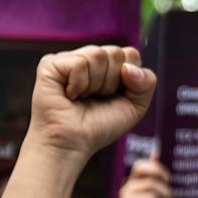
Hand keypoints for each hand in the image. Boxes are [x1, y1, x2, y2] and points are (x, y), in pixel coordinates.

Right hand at [27, 45, 156, 159]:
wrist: (73, 144)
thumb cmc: (98, 127)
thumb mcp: (136, 106)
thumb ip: (147, 81)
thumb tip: (128, 67)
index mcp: (106, 65)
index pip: (130, 53)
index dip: (128, 77)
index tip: (113, 96)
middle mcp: (87, 59)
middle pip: (115, 52)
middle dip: (111, 82)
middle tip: (94, 99)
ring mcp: (67, 60)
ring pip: (97, 54)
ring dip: (94, 84)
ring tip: (80, 97)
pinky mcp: (49, 65)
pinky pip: (78, 62)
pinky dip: (78, 84)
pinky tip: (68, 95)